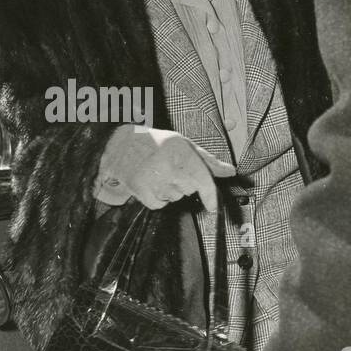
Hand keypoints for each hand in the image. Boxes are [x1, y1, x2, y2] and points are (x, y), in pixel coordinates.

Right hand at [94, 126, 235, 212]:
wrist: (119, 144)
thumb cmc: (156, 143)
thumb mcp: (183, 145)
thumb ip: (208, 161)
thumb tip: (231, 171)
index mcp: (181, 151)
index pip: (201, 179)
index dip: (210, 196)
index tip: (213, 207)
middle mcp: (167, 166)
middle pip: (189, 190)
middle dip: (185, 183)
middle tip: (172, 169)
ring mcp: (152, 179)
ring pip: (174, 198)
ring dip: (170, 190)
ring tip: (159, 174)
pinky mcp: (140, 190)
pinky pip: (159, 204)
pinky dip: (157, 198)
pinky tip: (151, 183)